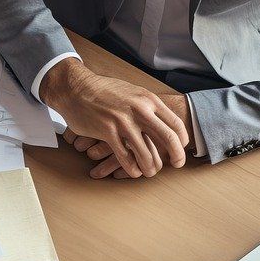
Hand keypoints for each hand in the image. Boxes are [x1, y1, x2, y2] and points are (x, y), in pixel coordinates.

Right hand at [41, 59, 189, 178]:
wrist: (76, 87)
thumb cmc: (104, 90)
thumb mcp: (132, 91)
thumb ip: (147, 105)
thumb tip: (162, 119)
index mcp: (148, 100)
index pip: (175, 124)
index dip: (182, 140)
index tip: (182, 148)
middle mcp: (140, 111)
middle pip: (168, 139)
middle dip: (177, 156)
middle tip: (177, 164)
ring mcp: (123, 122)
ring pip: (146, 153)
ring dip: (151, 167)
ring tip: (150, 172)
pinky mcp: (107, 132)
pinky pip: (125, 157)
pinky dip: (132, 168)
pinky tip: (134, 172)